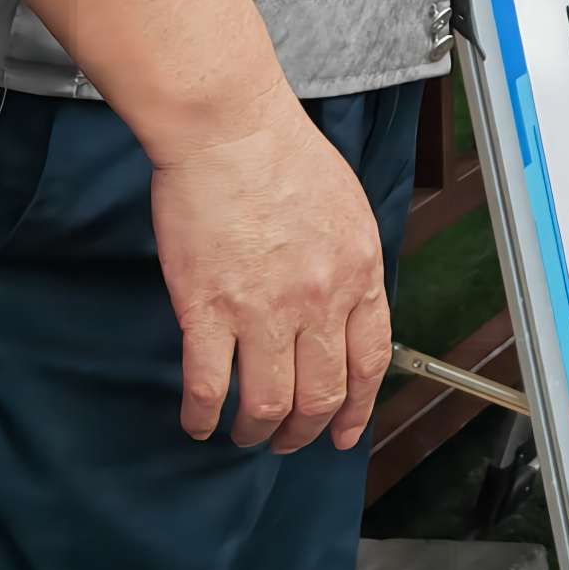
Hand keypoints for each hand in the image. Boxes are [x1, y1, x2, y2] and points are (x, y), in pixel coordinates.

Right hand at [151, 96, 391, 452]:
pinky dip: (203, 417)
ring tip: (243, 434)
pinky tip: (198, 423)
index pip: (370, 362)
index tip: (344, 431)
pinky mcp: (208, 310)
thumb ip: (348, 263)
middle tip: (287, 440)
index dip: (358, 408)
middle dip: (304, 431)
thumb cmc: (283, 155)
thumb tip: (344, 306)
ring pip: (268, 404)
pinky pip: (209, 387)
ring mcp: (263, 309)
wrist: (230, 129)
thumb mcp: (346, 209)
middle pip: (322, 395)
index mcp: (358, 272)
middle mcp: (319, 300)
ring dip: (255, 431)